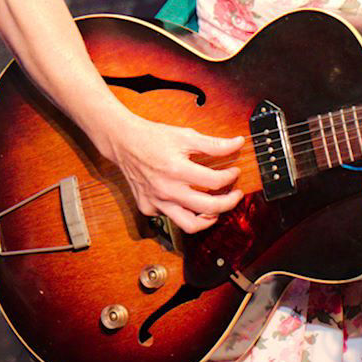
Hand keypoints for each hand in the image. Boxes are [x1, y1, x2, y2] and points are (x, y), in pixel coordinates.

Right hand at [97, 111, 244, 233]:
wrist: (124, 143)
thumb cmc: (153, 138)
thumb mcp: (185, 136)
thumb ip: (214, 144)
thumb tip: (237, 144)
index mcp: (177, 170)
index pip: (215, 181)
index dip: (231, 177)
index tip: (234, 172)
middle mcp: (167, 190)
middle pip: (208, 208)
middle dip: (229, 203)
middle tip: (235, 195)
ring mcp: (156, 202)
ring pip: (189, 225)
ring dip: (208, 219)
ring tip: (216, 209)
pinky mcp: (148, 207)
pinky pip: (171, 218)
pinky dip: (183, 213)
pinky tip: (188, 202)